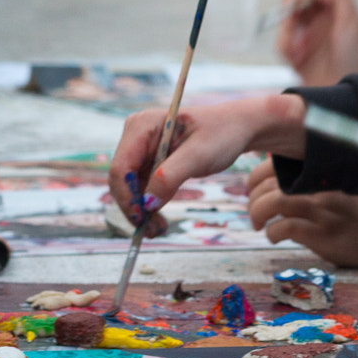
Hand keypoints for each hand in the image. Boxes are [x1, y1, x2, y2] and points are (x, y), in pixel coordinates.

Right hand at [108, 94, 305, 221]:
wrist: (237, 128)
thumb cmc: (221, 134)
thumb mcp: (199, 155)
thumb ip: (170, 177)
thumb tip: (146, 204)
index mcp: (142, 126)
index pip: (121, 167)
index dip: (127, 196)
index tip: (141, 219)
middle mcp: (135, 136)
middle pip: (122, 180)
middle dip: (135, 207)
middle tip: (153, 231)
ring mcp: (141, 150)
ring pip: (130, 189)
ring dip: (142, 211)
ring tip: (159, 229)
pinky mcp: (149, 162)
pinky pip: (142, 189)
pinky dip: (149, 206)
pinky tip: (159, 220)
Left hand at [245, 159, 357, 276]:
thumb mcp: (336, 185)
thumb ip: (309, 179)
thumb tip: (271, 177)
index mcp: (321, 171)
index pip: (275, 163)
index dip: (256, 176)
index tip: (253, 189)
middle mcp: (319, 186)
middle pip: (269, 183)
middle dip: (253, 198)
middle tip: (255, 212)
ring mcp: (321, 210)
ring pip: (273, 202)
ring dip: (257, 213)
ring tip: (258, 224)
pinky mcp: (322, 234)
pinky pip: (284, 228)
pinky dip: (272, 232)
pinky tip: (274, 237)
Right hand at [278, 0, 357, 87]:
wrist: (351, 93)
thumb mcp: (355, 23)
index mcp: (335, 13)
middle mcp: (320, 24)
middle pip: (296, 3)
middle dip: (293, 7)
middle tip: (296, 15)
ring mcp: (307, 41)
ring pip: (286, 23)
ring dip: (288, 30)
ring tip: (298, 47)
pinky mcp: (296, 59)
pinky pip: (281, 45)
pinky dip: (285, 46)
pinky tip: (295, 57)